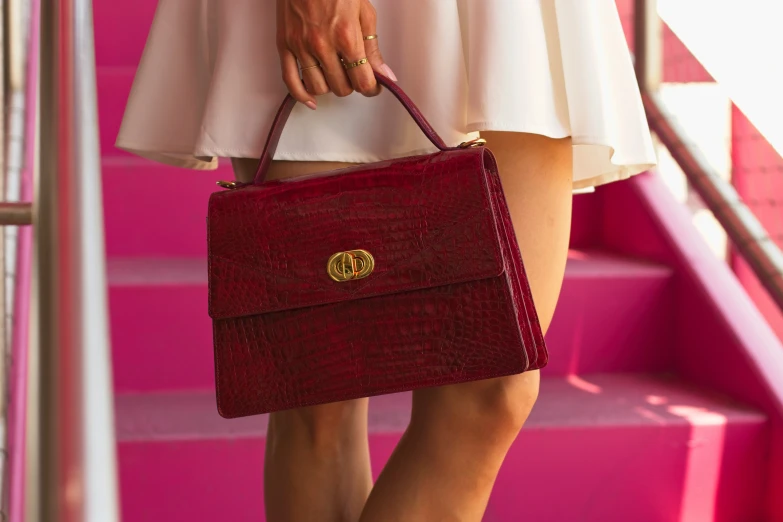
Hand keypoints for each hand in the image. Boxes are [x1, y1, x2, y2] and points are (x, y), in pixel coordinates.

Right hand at [276, 0, 396, 108]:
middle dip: (352, 85)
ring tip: (335, 75)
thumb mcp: (363, 12)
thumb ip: (372, 47)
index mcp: (346, 37)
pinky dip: (301, 95)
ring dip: (330, 86)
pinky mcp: (284, 45)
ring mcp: (301, 46)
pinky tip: (311, 100)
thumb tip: (384, 74)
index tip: (373, 86)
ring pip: (319, 88)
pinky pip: (291, 81)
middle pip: (342, 88)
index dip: (372, 88)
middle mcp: (323, 45)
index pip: (363, 82)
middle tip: (354, 74)